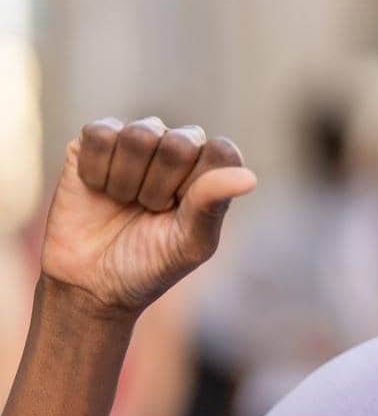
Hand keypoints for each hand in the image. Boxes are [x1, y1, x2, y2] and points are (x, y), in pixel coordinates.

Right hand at [39, 117, 257, 316]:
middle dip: (159, 188)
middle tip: (149, 210)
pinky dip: (96, 171)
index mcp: (211, 168)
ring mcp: (138, 138)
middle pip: (180, 143)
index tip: (180, 213)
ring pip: (139, 135)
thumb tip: (249, 178)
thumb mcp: (188, 244)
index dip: (196, 187)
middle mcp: (179, 146)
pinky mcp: (96, 138)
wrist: (89, 280)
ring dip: (126, 181)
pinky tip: (99, 188)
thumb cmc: (149, 262)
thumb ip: (213, 206)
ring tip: (125, 201)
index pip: (222, 152)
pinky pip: (100, 135)